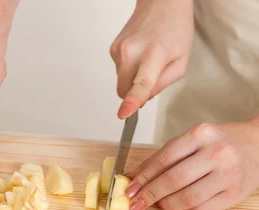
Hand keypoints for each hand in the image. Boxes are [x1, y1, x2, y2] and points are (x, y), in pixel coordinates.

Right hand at [110, 0, 193, 118]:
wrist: (162, 4)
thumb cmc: (176, 30)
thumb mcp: (182, 61)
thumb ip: (162, 84)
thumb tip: (142, 99)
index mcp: (154, 55)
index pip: (140, 84)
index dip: (131, 101)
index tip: (123, 114)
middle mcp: (131, 51)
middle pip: (124, 90)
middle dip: (135, 92)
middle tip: (153, 75)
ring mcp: (119, 50)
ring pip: (121, 82)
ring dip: (133, 78)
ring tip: (148, 59)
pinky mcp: (113, 49)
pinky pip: (119, 71)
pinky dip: (129, 69)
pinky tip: (140, 54)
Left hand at [124, 119, 258, 209]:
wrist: (258, 144)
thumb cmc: (219, 142)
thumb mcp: (190, 140)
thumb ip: (161, 158)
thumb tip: (131, 177)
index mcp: (200, 134)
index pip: (164, 159)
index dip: (143, 177)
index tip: (129, 189)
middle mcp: (216, 153)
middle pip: (173, 180)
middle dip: (149, 195)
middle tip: (136, 204)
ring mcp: (228, 175)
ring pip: (186, 199)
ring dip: (166, 205)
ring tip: (159, 203)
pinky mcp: (235, 194)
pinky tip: (181, 205)